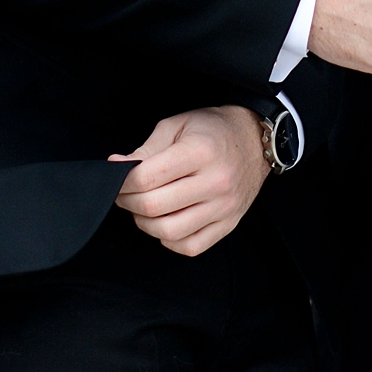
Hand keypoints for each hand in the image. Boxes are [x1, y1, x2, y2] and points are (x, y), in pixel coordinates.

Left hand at [108, 106, 266, 256]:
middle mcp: (216, 181)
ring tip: (143, 208)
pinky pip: (190, 246)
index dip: (123, 181)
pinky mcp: (228, 224)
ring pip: (170, 232)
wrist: (255, 139)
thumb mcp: (177, 126)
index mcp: (201, 151)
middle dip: (128, 201)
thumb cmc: (213, 130)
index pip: (147, 178)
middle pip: (154, 207)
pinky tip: (166, 222)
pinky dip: (169, 240)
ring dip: (145, 223)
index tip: (117, 177)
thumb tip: (117, 167)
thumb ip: (146, 149)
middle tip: (125, 193)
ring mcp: (224, 206)